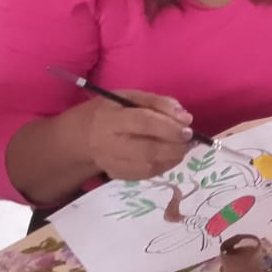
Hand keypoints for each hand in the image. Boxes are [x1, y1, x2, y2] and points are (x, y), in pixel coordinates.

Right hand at [68, 91, 194, 180]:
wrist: (81, 137)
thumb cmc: (110, 111)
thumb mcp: (130, 96)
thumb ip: (158, 103)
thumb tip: (186, 118)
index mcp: (111, 118)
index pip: (143, 123)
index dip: (169, 127)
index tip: (188, 128)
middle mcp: (109, 144)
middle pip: (147, 150)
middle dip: (174, 146)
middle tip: (190, 140)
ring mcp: (112, 163)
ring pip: (149, 166)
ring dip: (172, 158)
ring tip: (182, 147)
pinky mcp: (117, 175)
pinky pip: (146, 175)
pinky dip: (164, 166)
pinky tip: (170, 156)